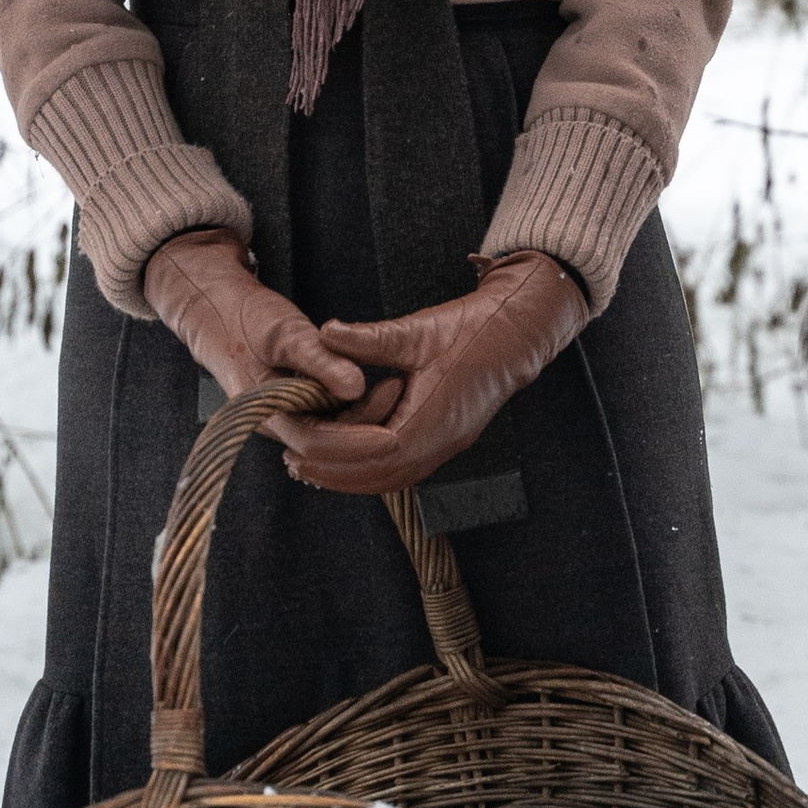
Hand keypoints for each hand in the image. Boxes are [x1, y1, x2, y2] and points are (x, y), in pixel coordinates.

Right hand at [141, 227, 376, 452]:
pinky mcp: (298, 405)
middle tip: (399, 389)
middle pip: (331, 442)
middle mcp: (278, 423)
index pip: (317, 443)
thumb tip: (356, 386)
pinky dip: (355, 407)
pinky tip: (378, 388)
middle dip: (368, 426)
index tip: (393, 435)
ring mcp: (288, 416)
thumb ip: (319, 360)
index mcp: (266, 414)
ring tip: (394, 385)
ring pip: (334, 431)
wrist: (219, 312)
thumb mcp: (285, 333)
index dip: (357, 442)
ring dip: (364, 416)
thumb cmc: (245, 319)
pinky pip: (332, 417)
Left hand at [286, 250, 588, 499]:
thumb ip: (368, 338)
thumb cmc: (469, 328)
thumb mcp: (415, 329)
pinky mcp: (445, 442)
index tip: (298, 438)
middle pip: (378, 475)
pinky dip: (369, 470)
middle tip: (291, 460)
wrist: (516, 335)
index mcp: (433, 419)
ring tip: (310, 465)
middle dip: (332, 471)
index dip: (331, 448)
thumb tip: (324, 333)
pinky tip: (346, 458)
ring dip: (348, 476)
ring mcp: (445, 447)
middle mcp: (440, 443)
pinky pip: (401, 470)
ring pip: (390, 479)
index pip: (373, 449)